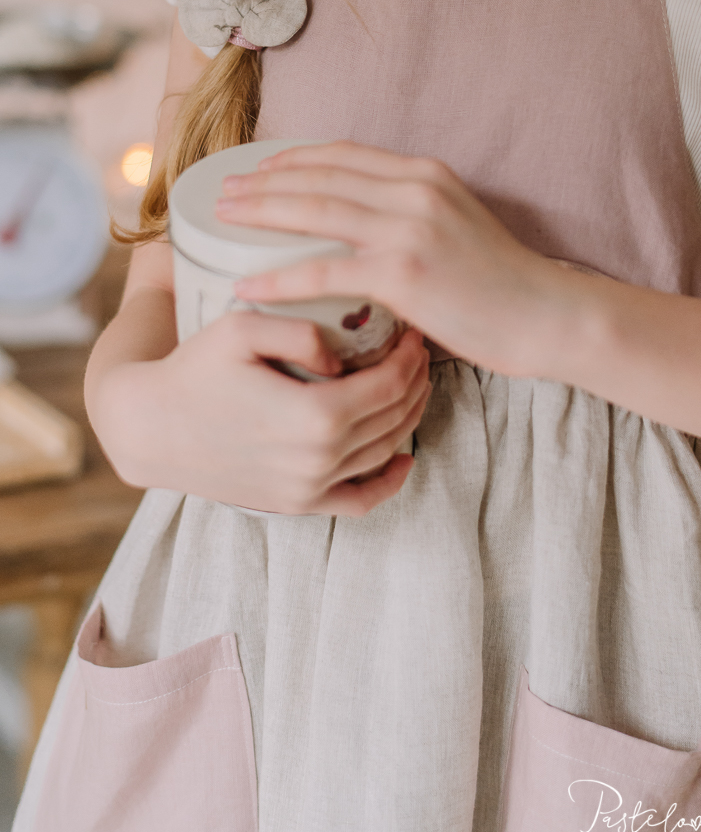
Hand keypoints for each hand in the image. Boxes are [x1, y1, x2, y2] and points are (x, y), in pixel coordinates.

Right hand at [93, 311, 429, 516]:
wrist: (150, 427)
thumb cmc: (194, 370)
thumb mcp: (242, 328)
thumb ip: (302, 332)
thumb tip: (341, 360)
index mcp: (315, 416)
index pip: (388, 385)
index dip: (410, 358)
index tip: (414, 334)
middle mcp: (320, 460)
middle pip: (393, 417)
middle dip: (415, 381)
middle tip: (419, 353)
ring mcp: (309, 488)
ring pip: (384, 453)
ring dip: (408, 417)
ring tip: (411, 385)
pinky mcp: (296, 503)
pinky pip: (359, 501)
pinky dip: (389, 482)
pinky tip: (403, 458)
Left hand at [216, 141, 569, 376]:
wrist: (547, 315)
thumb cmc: (501, 283)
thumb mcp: (457, 227)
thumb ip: (411, 217)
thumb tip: (363, 231)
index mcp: (425, 175)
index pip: (343, 155)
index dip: (293, 159)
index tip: (258, 170)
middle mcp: (413, 190)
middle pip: (318, 176)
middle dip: (264, 182)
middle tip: (223, 193)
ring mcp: (408, 228)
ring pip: (314, 211)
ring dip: (261, 214)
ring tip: (224, 221)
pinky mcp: (403, 272)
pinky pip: (324, 271)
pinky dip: (279, 277)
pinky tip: (249, 284)